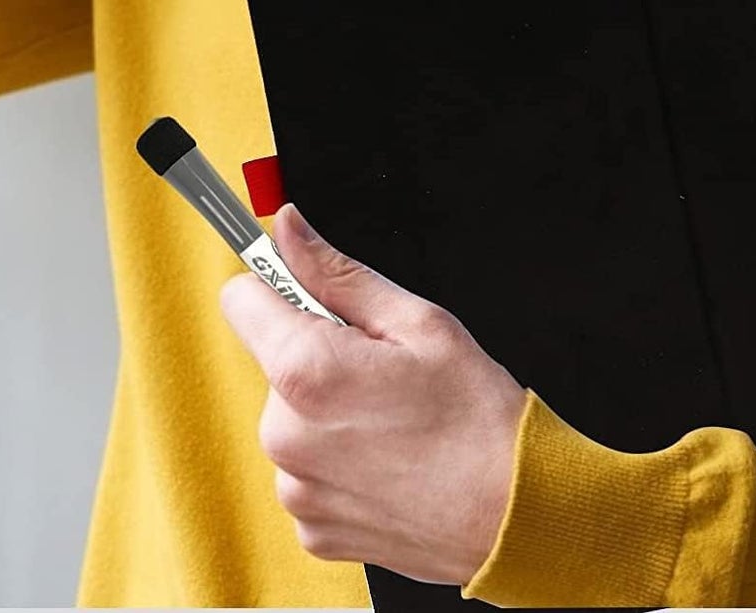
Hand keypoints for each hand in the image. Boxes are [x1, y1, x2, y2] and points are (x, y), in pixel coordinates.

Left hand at [220, 201, 528, 585]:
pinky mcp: (310, 528)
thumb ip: (337, 272)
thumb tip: (288, 228)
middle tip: (381, 371)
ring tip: (391, 421)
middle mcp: (284, 435)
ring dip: (326, 412)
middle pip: (273, 360)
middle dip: (318, 354)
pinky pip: (306, 470)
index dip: (278, 286)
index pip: (241, 299)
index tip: (313, 293)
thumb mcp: (416, 320)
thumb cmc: (476, 416)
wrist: (515, 514)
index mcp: (305, 371)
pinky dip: (338, 461)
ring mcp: (295, 489)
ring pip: (290, 417)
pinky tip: (387, 461)